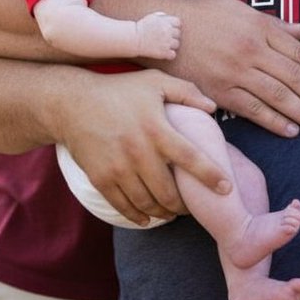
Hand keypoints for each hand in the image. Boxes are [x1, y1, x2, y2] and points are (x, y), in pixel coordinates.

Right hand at [59, 68, 227, 225]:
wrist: (72, 104)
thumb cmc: (119, 90)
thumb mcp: (154, 82)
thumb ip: (186, 91)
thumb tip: (213, 107)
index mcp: (157, 128)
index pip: (191, 158)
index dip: (211, 176)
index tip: (226, 188)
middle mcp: (139, 151)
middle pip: (169, 191)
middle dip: (185, 205)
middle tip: (193, 206)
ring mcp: (118, 168)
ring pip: (147, 203)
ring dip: (163, 213)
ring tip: (172, 212)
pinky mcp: (101, 178)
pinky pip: (123, 206)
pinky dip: (138, 216)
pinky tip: (148, 217)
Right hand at [135, 11, 180, 59]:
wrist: (134, 39)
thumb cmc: (142, 27)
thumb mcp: (152, 17)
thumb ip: (162, 16)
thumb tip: (169, 18)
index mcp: (166, 22)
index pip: (178, 23)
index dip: (174, 26)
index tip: (168, 28)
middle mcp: (168, 31)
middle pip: (178, 34)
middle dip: (172, 35)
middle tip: (164, 37)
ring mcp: (167, 42)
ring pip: (177, 44)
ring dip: (171, 45)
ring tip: (163, 45)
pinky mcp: (164, 52)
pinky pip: (173, 54)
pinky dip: (169, 54)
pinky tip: (163, 52)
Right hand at [172, 0, 299, 137]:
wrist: (165, 31)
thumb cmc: (203, 17)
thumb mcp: (240, 9)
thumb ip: (274, 23)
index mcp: (260, 27)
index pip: (299, 53)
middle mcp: (252, 50)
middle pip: (294, 78)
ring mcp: (236, 73)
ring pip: (279, 97)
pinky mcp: (220, 92)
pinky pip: (253, 110)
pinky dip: (275, 122)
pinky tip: (290, 130)